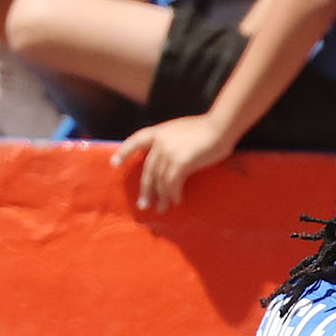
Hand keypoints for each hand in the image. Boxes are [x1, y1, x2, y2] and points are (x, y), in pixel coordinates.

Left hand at [118, 114, 235, 211]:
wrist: (220, 127)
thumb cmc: (206, 129)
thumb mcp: (180, 130)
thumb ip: (169, 141)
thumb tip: (166, 158)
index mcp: (158, 132)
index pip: (135, 141)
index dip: (124, 152)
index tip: (114, 164)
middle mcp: (160, 142)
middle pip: (148, 170)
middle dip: (146, 189)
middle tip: (143, 205)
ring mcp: (169, 152)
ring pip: (160, 180)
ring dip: (161, 196)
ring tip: (161, 208)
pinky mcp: (181, 162)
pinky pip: (173, 183)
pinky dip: (173, 194)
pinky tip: (176, 201)